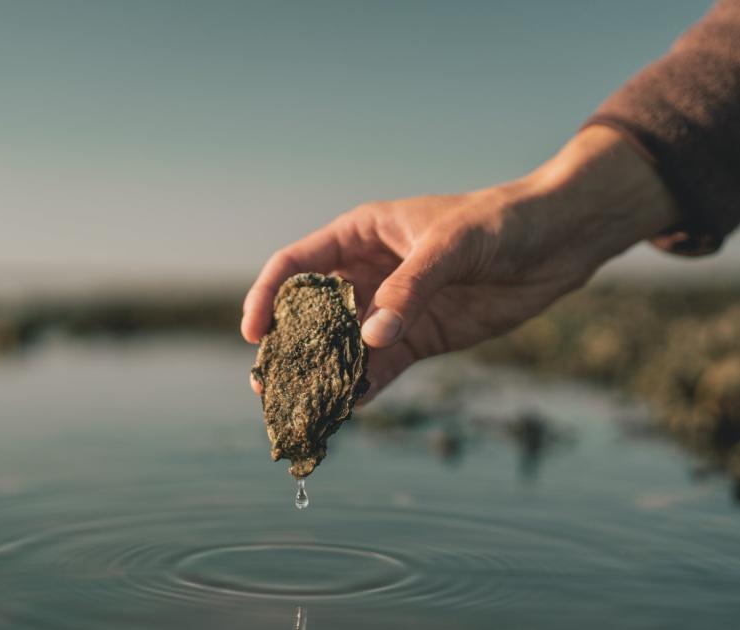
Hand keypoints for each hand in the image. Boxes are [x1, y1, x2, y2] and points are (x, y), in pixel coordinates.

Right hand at [241, 126, 677, 399]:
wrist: (557, 241)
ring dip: (322, 376)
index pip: (296, 266)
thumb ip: (409, 290)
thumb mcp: (451, 246)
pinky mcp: (419, 336)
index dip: (267, 297)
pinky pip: (381, 367)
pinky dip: (364, 387)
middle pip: (312, 314)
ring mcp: (392, 308)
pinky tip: (348, 409)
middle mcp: (368, 274)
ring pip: (343, 347)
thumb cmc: (500, 222)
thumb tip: (368, 341)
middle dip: (288, 348)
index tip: (253, 334)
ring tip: (301, 408)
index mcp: (360, 235)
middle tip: (267, 385)